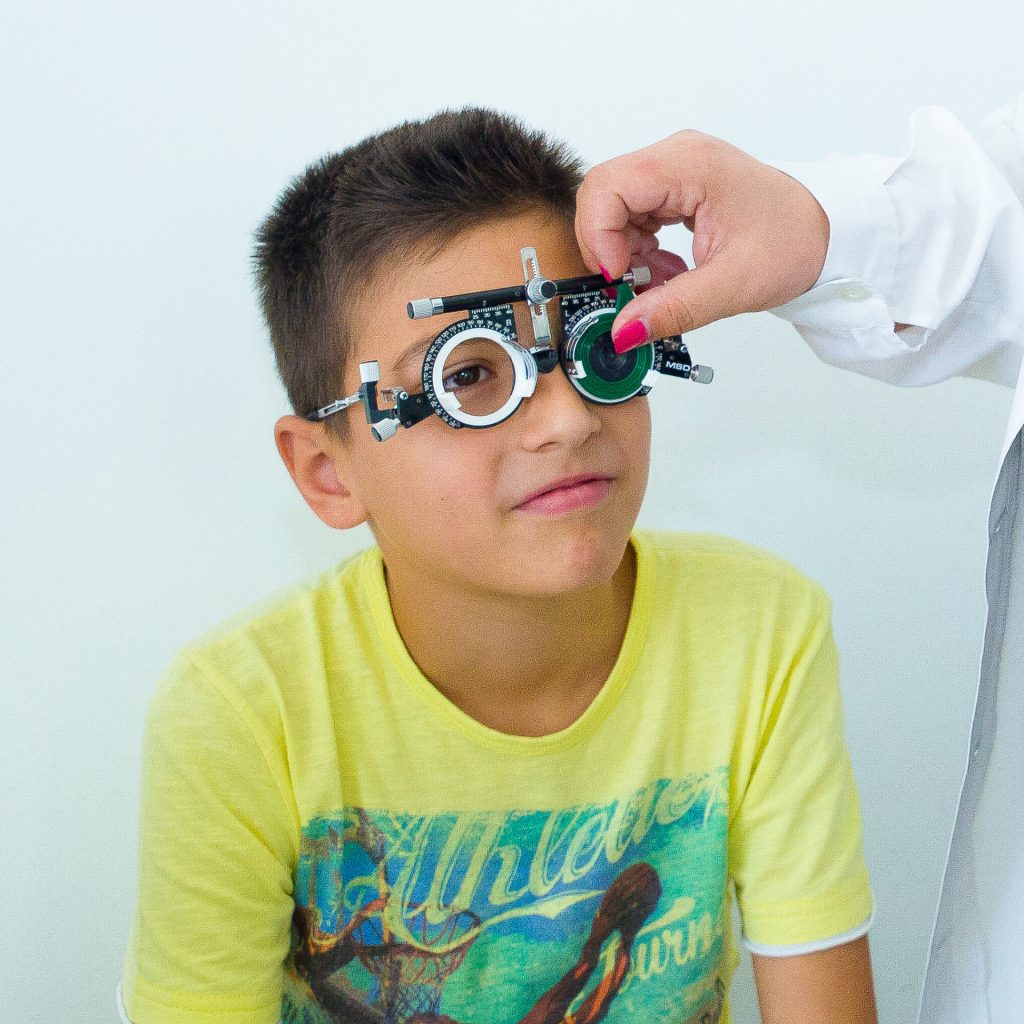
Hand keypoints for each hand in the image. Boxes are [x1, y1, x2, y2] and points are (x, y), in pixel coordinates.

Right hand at [575, 129, 830, 350]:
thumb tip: (623, 331)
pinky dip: (638, 251)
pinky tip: (666, 273)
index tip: (619, 278)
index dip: (599, 238)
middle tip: (631, 287)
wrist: (826, 231)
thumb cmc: (796, 242)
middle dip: (607, 249)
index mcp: (690, 165)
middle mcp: (676, 158)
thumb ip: (674, 308)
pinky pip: (633, 217)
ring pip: (613, 209)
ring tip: (658, 283)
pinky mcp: (676, 188)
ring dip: (624, 255)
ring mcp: (674, 171)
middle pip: (602, 196)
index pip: (606, 188)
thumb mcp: (734, 285)